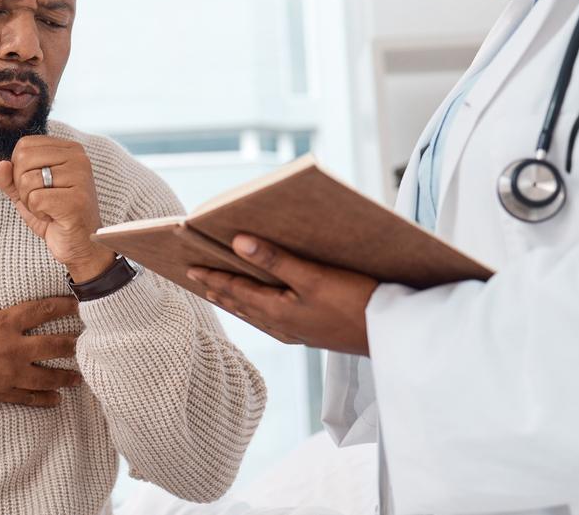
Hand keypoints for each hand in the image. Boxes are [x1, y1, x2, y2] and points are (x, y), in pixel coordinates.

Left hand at [0, 136, 115, 282]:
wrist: (80, 244)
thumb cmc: (56, 216)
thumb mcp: (27, 193)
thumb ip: (9, 178)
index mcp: (69, 149)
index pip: (24, 145)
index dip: (19, 169)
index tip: (39, 187)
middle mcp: (78, 158)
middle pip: (23, 159)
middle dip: (22, 186)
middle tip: (43, 200)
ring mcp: (80, 178)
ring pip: (27, 180)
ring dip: (31, 202)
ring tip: (50, 209)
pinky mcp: (76, 199)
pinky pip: (35, 199)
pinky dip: (38, 213)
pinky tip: (54, 218)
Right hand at [0, 244, 82, 416]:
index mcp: (2, 324)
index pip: (41, 311)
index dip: (63, 305)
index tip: (79, 303)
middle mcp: (11, 349)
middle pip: (52, 345)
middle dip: (73, 343)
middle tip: (90, 341)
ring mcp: (7, 374)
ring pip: (45, 376)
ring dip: (65, 376)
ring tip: (80, 376)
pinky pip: (27, 398)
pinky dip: (43, 400)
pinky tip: (57, 401)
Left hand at [186, 235, 378, 355]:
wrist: (389, 335)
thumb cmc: (355, 303)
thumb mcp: (313, 277)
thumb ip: (275, 260)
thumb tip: (238, 242)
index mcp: (276, 311)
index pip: (234, 289)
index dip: (211, 276)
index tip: (188, 266)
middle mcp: (281, 325)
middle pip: (240, 303)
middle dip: (217, 288)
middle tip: (195, 277)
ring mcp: (296, 330)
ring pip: (254, 313)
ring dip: (235, 299)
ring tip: (218, 291)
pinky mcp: (311, 331)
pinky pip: (272, 318)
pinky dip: (257, 307)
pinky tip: (261, 306)